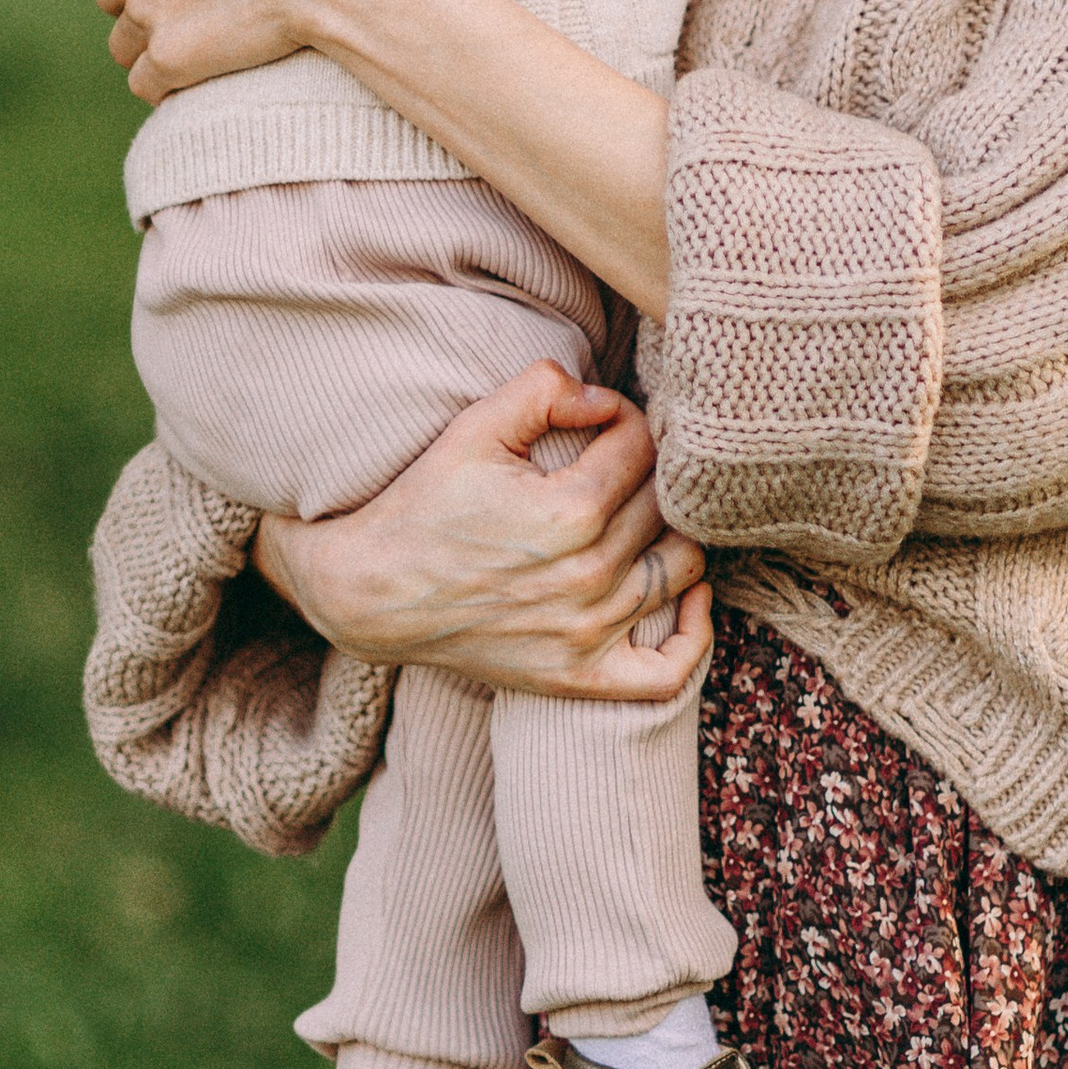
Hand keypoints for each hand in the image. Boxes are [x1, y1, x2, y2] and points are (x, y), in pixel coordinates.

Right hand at [252, 365, 711, 701]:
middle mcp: (588, 577)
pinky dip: (695, 632)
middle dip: (647, 470)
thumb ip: (543, 391)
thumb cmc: (424, 505)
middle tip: (618, 462)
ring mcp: (588, 633)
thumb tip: (605, 400)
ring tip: (643, 513)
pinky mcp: (582, 677)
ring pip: (681, 569)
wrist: (371, 595)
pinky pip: (669, 670)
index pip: (642, 446)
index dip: (625, 419)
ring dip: (671, 533)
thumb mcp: (473, 428)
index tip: (599, 422)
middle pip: (663, 504)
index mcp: (569, 512)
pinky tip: (690, 593)